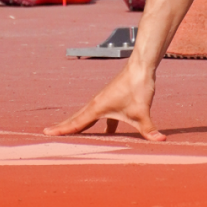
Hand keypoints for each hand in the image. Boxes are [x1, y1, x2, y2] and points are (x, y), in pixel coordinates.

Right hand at [45, 57, 164, 140]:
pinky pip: (101, 116)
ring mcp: (103, 101)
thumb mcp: (143, 112)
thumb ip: (149, 130)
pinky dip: (99, 125)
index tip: (46, 133)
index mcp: (98, 108)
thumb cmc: (138, 86)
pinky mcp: (112, 100)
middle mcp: (96, 104)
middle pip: (76, 119)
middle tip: (47, 134)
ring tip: (70, 136)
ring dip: (78, 126)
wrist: (142, 65)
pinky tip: (109, 134)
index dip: (62, 130)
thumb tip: (161, 141)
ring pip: (87, 116)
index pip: (76, 123)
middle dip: (63, 128)